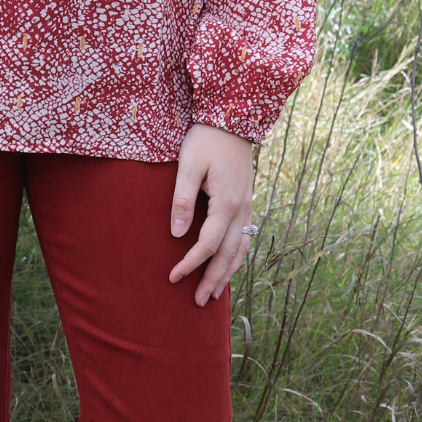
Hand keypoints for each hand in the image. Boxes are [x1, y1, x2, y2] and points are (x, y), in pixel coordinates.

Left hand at [168, 124, 254, 306]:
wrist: (233, 119)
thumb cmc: (205, 140)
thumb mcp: (187, 166)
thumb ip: (182, 200)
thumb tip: (177, 234)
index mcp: (227, 202)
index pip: (207, 244)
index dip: (190, 263)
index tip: (173, 278)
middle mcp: (242, 208)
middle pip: (228, 254)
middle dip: (212, 279)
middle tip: (197, 302)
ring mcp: (248, 205)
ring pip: (240, 249)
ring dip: (227, 273)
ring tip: (214, 294)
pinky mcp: (248, 201)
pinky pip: (245, 237)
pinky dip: (237, 257)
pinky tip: (228, 266)